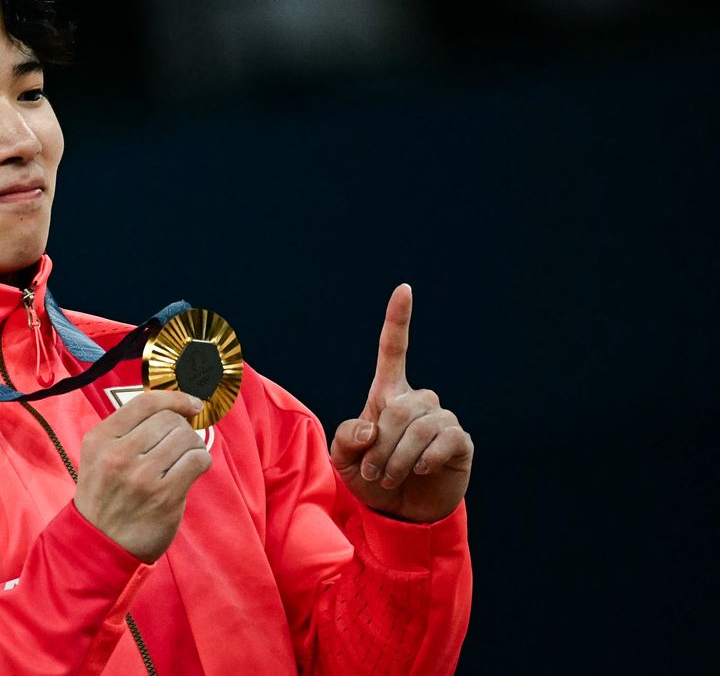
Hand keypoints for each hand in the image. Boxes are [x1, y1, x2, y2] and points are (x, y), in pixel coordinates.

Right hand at [75, 390, 211, 561]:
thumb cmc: (104, 496)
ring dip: (193, 444)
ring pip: (185, 438)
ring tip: (185, 457)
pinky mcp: (165, 496)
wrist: (100, 543)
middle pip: (169, 419)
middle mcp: (119, 455)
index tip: (191, 403)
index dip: (175, 398)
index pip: (145, 403)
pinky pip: (197, 460)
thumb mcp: (98, 456)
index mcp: (100, 439)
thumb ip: (125, 431)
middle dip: (182, 426)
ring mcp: (142, 476)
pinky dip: (201, 459)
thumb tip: (172, 407)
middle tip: (180, 441)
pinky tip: (193, 468)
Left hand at [330, 285, 472, 522]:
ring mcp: (441, 419)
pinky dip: (425, 459)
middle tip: (372, 472)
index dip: (398, 319)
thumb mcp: (344, 458)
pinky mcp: (459, 441)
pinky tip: (420, 471)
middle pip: (398, 407)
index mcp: (387, 394)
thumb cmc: (370, 478)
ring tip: (388, 479)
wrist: (401, 513)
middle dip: (380, 445)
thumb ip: (346, 437)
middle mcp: (417, 400)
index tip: (404, 288)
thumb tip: (373, 425)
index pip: (394, 349)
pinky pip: (444, 440)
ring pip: (419, 426)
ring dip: (397, 458)